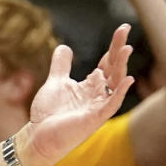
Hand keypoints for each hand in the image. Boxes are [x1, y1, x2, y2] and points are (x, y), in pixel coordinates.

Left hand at [18, 24, 132, 165]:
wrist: (38, 136)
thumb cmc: (48, 113)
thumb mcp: (55, 82)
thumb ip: (61, 66)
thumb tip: (65, 47)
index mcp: (91, 85)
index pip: (107, 62)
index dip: (114, 46)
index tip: (122, 29)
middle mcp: (98, 94)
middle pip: (113, 68)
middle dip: (119, 50)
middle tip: (125, 30)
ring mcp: (98, 106)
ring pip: (115, 84)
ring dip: (121, 66)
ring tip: (126, 49)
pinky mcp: (93, 118)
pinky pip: (111, 104)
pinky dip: (119, 93)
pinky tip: (128, 79)